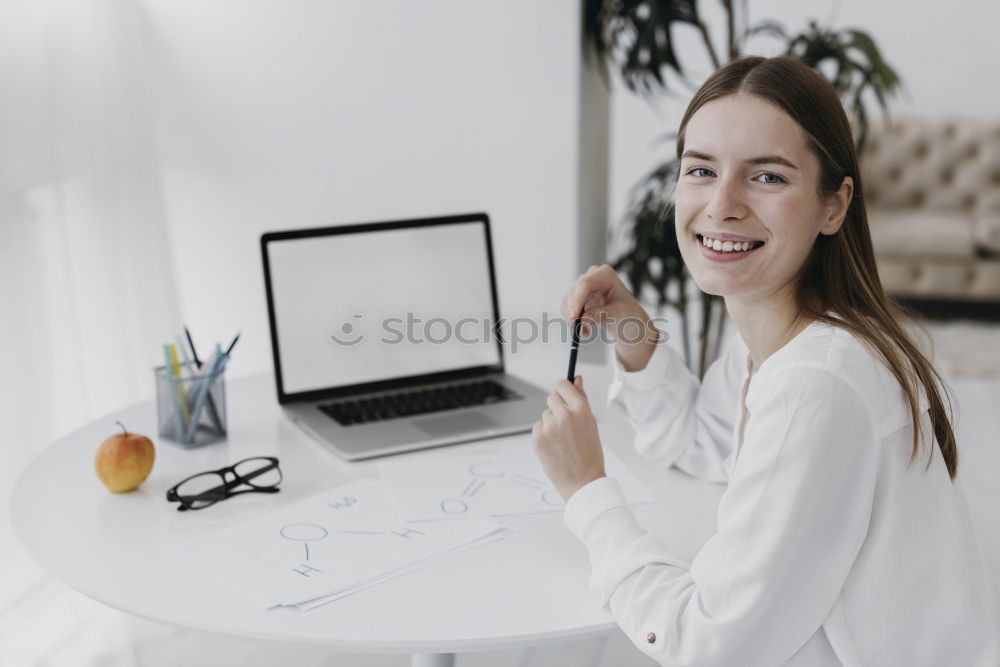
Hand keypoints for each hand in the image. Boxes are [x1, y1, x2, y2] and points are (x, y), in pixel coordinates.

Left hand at [531, 376, 605, 501]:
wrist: (582, 481)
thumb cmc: (590, 454)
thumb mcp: (591, 423)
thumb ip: (581, 398)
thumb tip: (576, 379)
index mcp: (581, 409)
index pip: (563, 385)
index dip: (563, 389)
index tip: (563, 395)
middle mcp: (564, 415)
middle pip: (551, 397)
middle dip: (556, 406)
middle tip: (566, 424)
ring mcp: (549, 426)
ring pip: (545, 415)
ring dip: (551, 423)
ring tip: (563, 441)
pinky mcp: (538, 438)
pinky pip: (538, 427)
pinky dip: (544, 435)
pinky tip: (555, 446)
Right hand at [561, 264, 659, 371]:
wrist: (627, 321)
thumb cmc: (628, 314)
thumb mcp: (618, 314)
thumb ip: (601, 315)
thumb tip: (583, 318)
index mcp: (606, 275)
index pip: (585, 283)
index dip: (577, 299)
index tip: (574, 316)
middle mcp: (592, 277)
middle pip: (574, 290)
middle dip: (573, 311)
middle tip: (576, 328)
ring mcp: (583, 286)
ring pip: (567, 300)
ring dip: (572, 318)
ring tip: (584, 331)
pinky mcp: (577, 297)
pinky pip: (566, 308)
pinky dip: (572, 320)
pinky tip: (584, 329)